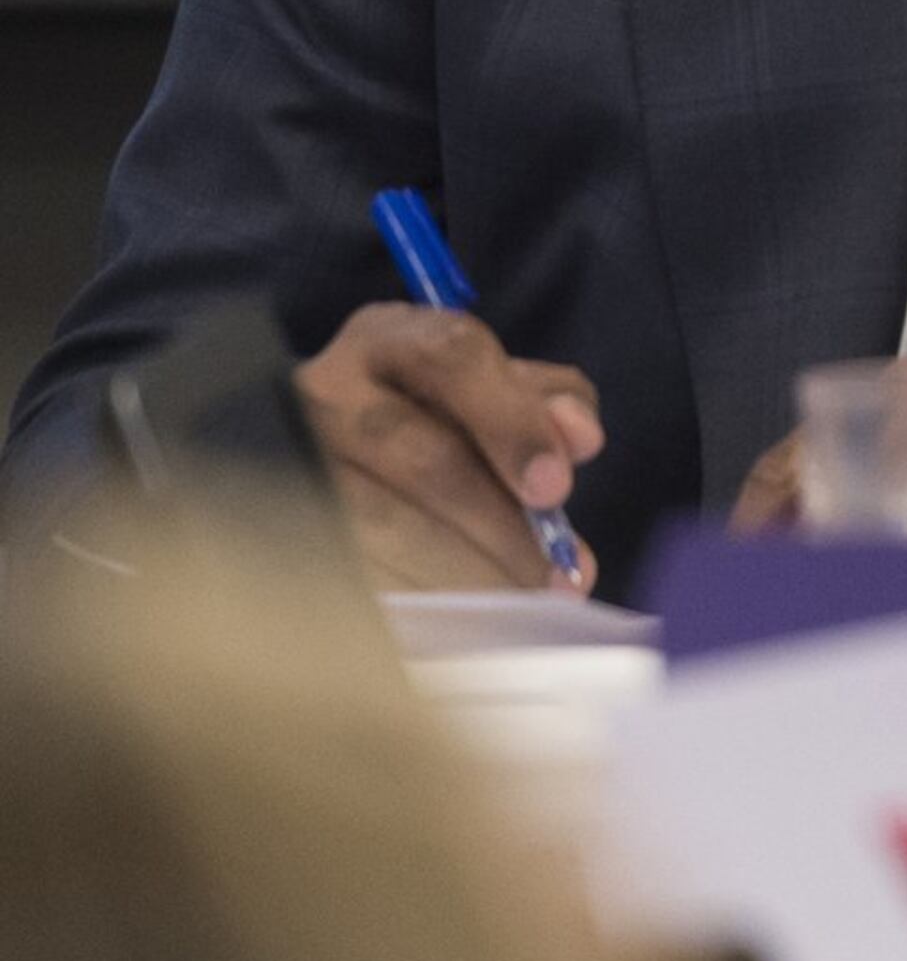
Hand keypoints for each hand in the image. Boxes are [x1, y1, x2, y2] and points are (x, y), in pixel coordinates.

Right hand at [292, 302, 601, 592]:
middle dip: (499, 523)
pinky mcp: (272, 527)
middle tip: (556, 575)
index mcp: (389, 338)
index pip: (453, 356)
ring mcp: (286, 459)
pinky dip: (409, 599)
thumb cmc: (428, 416)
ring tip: (521, 605)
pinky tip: (456, 622)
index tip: (556, 488)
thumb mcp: (493, 389)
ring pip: (379, 523)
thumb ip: (550, 402)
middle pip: (421, 454)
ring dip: (463, 573)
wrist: (322, 453)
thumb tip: (580, 438)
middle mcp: (327, 389)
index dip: (512, 421)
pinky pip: (345, 570)